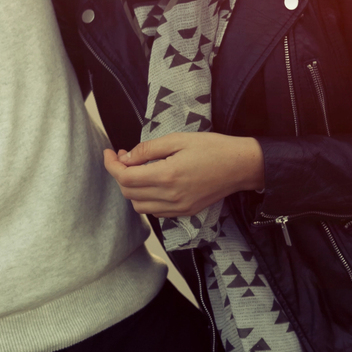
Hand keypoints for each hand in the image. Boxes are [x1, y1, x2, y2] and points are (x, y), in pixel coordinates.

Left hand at [103, 132, 264, 217]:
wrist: (242, 166)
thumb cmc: (212, 148)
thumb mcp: (178, 139)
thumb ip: (148, 149)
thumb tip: (125, 157)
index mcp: (167, 176)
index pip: (125, 178)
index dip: (112, 165)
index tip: (110, 152)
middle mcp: (171, 197)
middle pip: (129, 193)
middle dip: (120, 175)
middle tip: (124, 157)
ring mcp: (179, 208)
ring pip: (139, 206)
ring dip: (132, 189)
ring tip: (137, 170)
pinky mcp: (186, 212)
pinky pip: (156, 212)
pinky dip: (146, 199)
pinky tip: (152, 183)